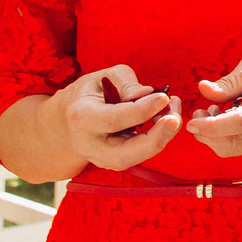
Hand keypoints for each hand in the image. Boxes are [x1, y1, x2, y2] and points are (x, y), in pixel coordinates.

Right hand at [52, 65, 181, 171]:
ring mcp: (101, 159)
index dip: (142, 110)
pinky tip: (167, 118)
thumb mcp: (104, 77)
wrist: (67, 120)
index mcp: (82, 118)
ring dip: (162, 136)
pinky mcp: (115, 163)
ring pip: (136, 157)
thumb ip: (127, 84)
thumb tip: (150, 94)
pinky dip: (158, 138)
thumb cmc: (89, 93)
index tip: (164, 97)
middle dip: (155, 138)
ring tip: (174, 111)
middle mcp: (89, 145)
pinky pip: (141, 154)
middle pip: (125, 153)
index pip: (114, 120)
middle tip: (175, 118)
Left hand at [188, 51, 241, 157]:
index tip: (193, 121)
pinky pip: (239, 148)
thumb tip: (204, 90)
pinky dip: (224, 138)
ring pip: (233, 150)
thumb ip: (230, 81)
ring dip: (214, 136)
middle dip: (207, 134)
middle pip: (233, 143)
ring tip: (212, 112)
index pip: (240, 122)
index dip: (213, 126)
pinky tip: (225, 118)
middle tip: (198, 114)